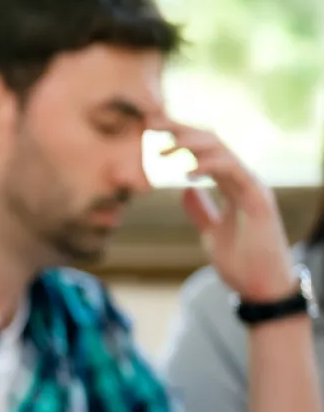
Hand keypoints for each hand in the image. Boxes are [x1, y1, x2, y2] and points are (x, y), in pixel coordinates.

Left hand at [154, 117, 295, 301]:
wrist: (260, 288)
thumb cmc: (241, 262)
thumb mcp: (210, 232)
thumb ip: (201, 210)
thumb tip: (185, 190)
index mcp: (232, 185)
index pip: (204, 151)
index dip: (180, 137)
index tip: (150, 130)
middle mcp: (243, 180)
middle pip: (212, 142)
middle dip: (181, 129)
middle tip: (151, 123)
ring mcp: (252, 187)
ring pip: (223, 150)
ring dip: (192, 144)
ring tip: (164, 148)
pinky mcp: (259, 200)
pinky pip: (234, 172)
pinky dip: (211, 167)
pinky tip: (188, 172)